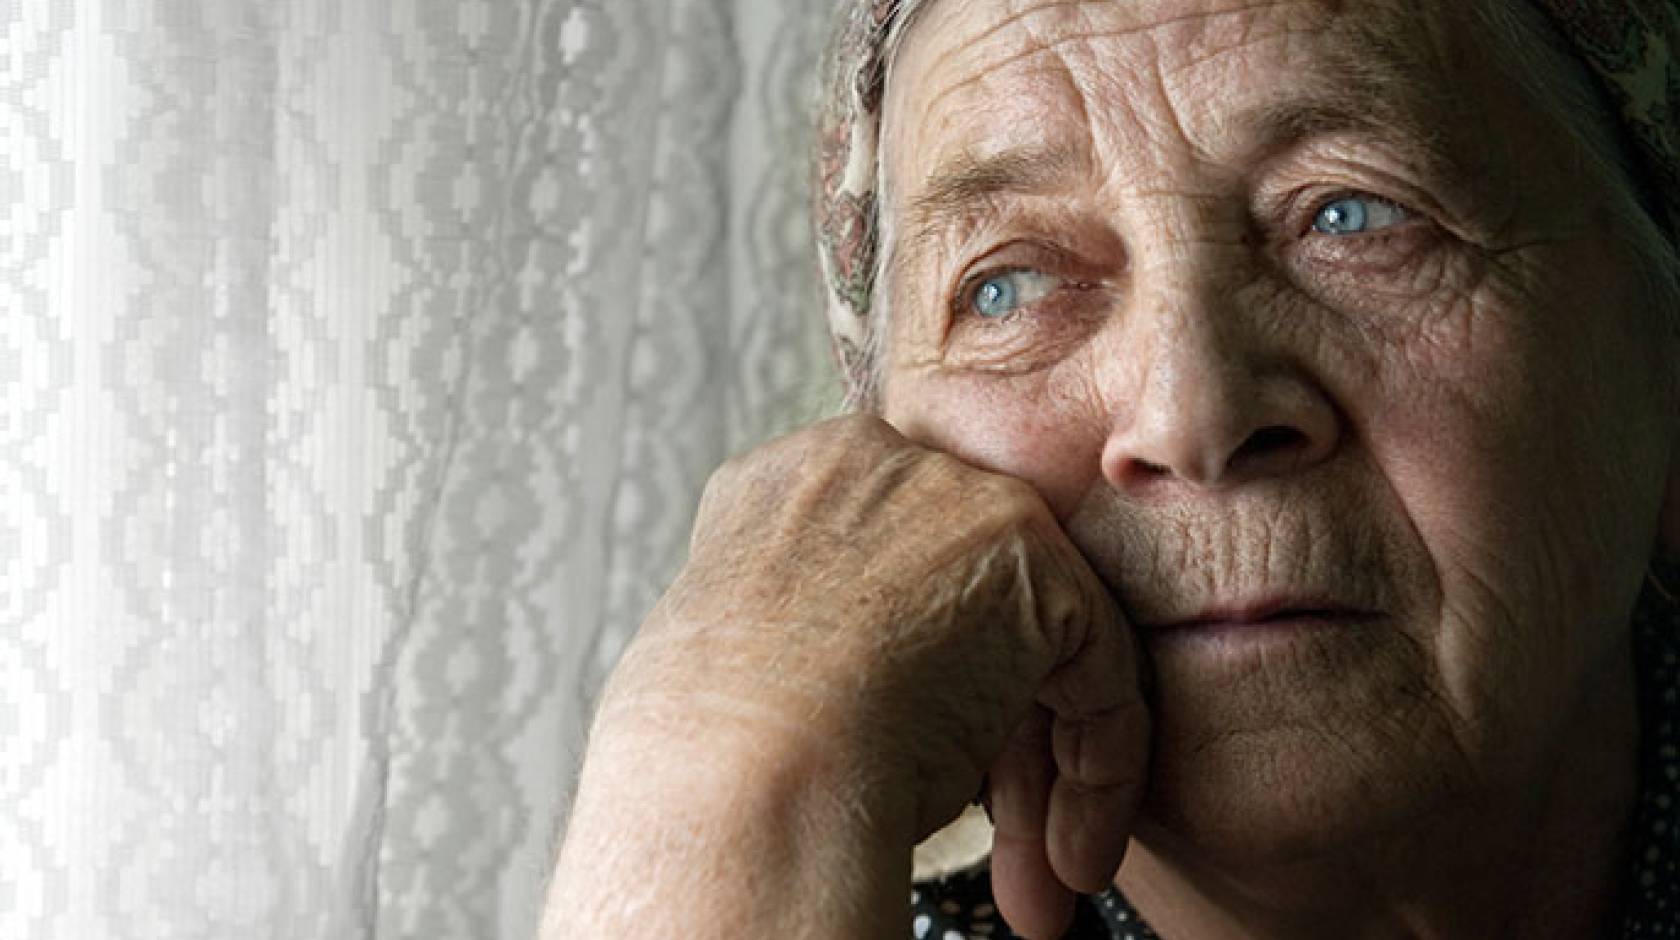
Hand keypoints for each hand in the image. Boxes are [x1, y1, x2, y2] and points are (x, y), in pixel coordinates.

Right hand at [579, 415, 1149, 937]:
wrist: (742, 774)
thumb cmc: (721, 758)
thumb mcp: (754, 658)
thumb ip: (819, 628)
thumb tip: (864, 679)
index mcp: (795, 484)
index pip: (895, 566)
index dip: (916, 675)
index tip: (921, 766)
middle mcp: (878, 467)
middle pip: (971, 600)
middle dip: (990, 737)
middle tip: (996, 843)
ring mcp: (957, 499)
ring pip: (1037, 638)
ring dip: (1042, 772)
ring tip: (1037, 880)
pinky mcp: (1032, 556)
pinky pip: (1096, 668)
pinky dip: (1098, 768)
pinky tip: (1068, 852)